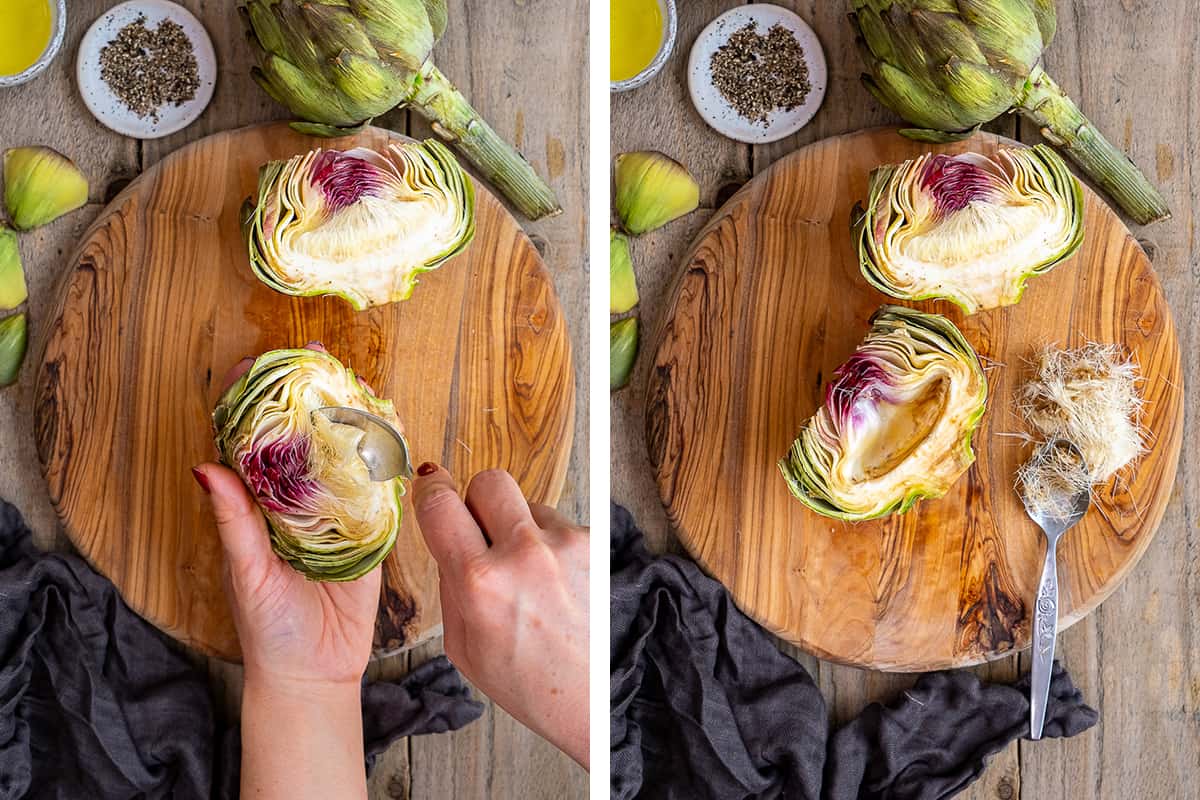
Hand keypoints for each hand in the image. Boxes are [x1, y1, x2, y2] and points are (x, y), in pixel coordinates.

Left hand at [192, 345, 375, 798]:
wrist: (315, 672)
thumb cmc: (267, 627)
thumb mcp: (245, 571)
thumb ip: (233, 521)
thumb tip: (205, 467)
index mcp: (260, 507)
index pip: (253, 442)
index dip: (253, 401)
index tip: (255, 364)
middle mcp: (299, 502)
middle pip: (304, 437)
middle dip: (310, 395)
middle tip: (317, 357)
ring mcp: (338, 513)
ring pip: (344, 455)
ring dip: (351, 418)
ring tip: (357, 382)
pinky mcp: (373, 531)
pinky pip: (382, 489)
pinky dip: (387, 458)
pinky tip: (393, 429)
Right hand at [412, 465, 588, 767]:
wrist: (590, 700)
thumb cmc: (525, 682)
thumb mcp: (462, 645)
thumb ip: (450, 583)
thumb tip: (446, 533)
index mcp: (479, 583)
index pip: (439, 503)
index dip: (429, 489)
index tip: (429, 484)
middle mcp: (524, 555)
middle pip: (489, 481)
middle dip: (478, 501)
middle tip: (482, 532)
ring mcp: (565, 545)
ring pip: (529, 505)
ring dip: (522, 530)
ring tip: (530, 579)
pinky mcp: (596, 544)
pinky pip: (559, 525)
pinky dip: (552, 547)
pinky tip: (557, 585)